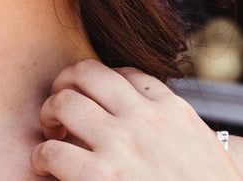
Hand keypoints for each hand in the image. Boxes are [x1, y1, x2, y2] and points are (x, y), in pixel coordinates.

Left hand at [31, 59, 242, 179]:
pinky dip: (41, 155)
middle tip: (61, 101)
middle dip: (66, 81)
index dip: (102, 80)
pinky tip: (45, 164)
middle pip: (88, 73)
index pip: (127, 73)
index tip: (93, 96)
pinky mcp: (100, 178)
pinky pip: (53, 150)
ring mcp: (122, 145)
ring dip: (49, 112)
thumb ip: (173, 127)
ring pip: (65, 102)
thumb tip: (144, 118)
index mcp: (174, 111)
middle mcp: (145, 118)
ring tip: (51, 131)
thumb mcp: (202, 150)